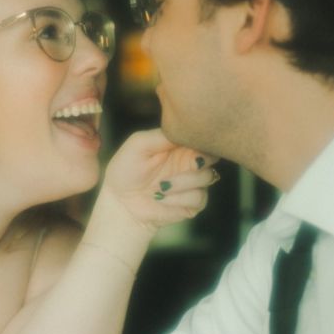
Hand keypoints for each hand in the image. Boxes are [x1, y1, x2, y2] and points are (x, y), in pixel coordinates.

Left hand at [103, 129, 219, 232]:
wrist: (120, 202)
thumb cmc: (126, 170)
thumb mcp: (139, 144)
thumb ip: (163, 134)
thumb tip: (187, 130)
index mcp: (179, 145)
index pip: (201, 137)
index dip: (200, 140)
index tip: (188, 146)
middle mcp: (189, 162)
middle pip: (213, 155)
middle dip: (202, 159)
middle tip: (190, 163)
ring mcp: (192, 183)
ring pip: (207, 176)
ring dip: (183, 182)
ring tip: (161, 186)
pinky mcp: (192, 203)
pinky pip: (199, 198)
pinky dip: (179, 198)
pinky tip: (162, 198)